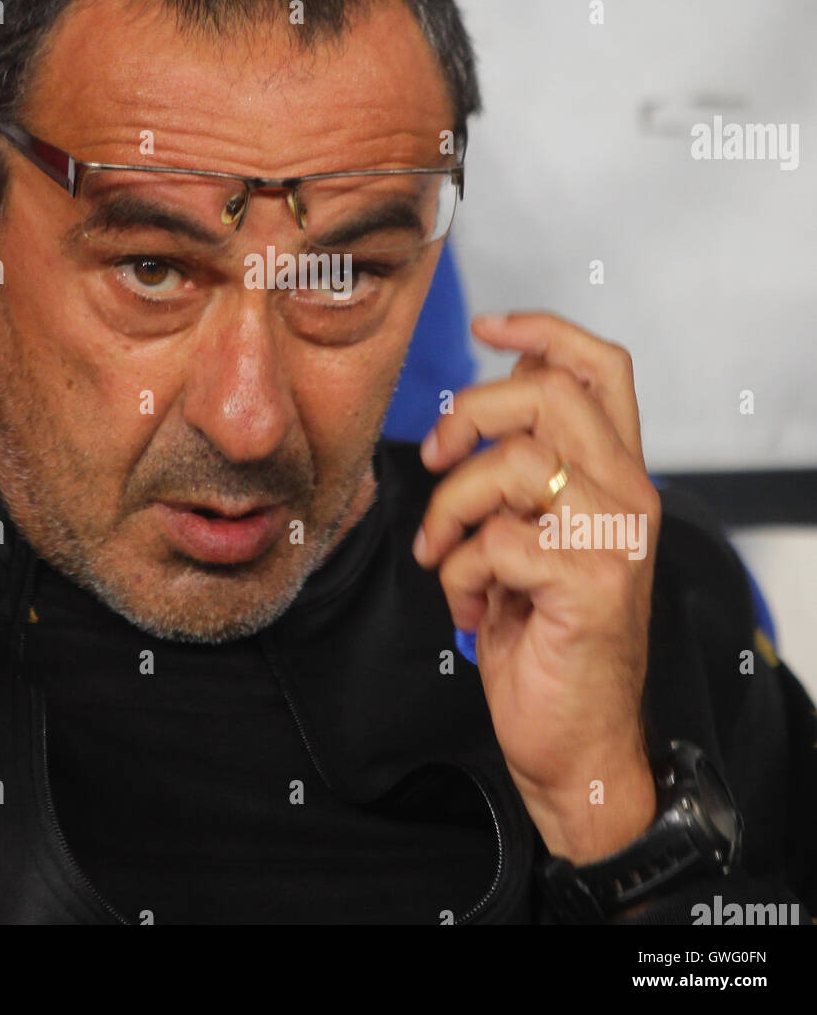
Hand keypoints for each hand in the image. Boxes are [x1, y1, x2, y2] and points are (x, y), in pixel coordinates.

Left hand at [414, 311, 661, 863]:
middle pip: (546, 392)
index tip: (484, 325)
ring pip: (509, 463)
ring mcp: (614, 538)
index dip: (541, 329)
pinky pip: (493, 542)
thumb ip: (528, 466)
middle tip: (435, 458)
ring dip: (450, 509)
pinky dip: (461, 575)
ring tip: (446, 557)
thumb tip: (487, 393)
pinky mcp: (589, 585)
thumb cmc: (547, 637)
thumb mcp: (536, 534)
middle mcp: (629, 495)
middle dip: (468, 413)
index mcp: (618, 474)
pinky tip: (472, 609)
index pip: (600, 367)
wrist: (574, 741)